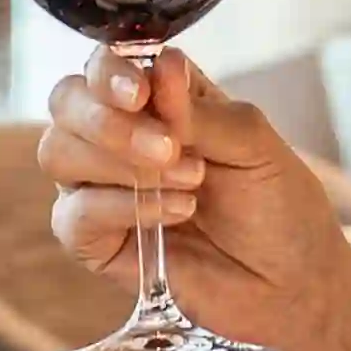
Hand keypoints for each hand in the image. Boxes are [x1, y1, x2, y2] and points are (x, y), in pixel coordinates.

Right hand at [36, 51, 350, 350]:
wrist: (292, 285)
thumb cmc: (280, 208)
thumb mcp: (255, 146)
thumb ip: (201, 110)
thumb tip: (161, 65)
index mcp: (157, 101)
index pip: (104, 67)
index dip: (110, 73)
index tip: (141, 93)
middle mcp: (119, 138)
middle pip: (66, 103)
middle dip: (108, 121)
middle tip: (169, 149)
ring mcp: (103, 189)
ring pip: (58, 153)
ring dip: (120, 164)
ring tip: (190, 184)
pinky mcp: (97, 242)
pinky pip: (71, 215)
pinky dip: (120, 209)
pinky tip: (174, 215)